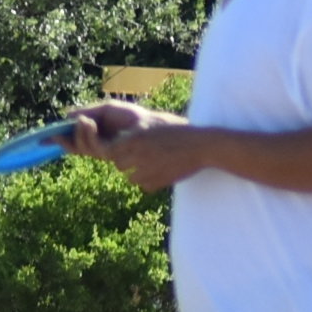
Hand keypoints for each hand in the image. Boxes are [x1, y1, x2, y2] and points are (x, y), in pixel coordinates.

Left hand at [68, 103, 210, 192]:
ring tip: (154, 165)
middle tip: (140, 157)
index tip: (123, 151)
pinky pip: (145, 186)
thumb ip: (135, 132)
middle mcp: (138, 154)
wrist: (202, 145)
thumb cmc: (179, 131)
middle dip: (127, 163)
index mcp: (135, 138)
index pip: (109, 151)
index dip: (115, 152)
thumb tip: (119, 139)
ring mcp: (147, 170)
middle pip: (119, 165)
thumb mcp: (155, 124)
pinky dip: (151, 182)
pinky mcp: (157, 182)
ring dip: (138, 174)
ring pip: (131, 178)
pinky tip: (163, 172)